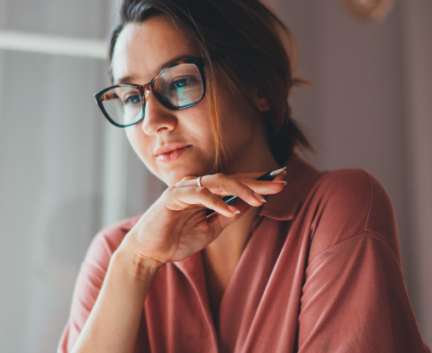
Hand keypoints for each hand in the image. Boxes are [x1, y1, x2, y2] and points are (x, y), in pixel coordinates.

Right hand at [120, 170, 286, 268]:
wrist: (149, 252)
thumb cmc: (176, 240)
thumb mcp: (210, 230)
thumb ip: (226, 216)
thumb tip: (249, 205)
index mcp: (205, 191)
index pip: (235, 183)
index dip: (258, 181)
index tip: (281, 181)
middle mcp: (196, 185)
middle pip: (231, 178)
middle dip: (257, 182)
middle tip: (280, 184)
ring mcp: (184, 188)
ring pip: (217, 181)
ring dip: (241, 189)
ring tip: (260, 199)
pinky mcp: (172, 197)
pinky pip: (199, 195)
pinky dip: (216, 202)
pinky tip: (232, 211)